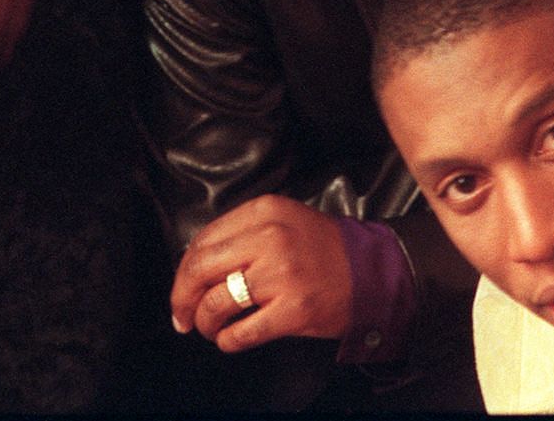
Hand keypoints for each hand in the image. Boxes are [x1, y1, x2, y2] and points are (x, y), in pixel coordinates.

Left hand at [169, 194, 353, 352]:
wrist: (372, 271)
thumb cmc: (322, 249)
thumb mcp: (282, 221)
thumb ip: (241, 233)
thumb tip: (194, 265)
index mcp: (263, 212)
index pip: (202, 240)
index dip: (183, 271)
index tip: (182, 288)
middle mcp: (270, 239)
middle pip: (199, 269)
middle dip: (182, 297)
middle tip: (181, 314)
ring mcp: (281, 276)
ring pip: (216, 303)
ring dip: (204, 322)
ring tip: (208, 328)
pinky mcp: (293, 311)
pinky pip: (241, 332)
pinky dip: (227, 341)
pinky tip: (229, 340)